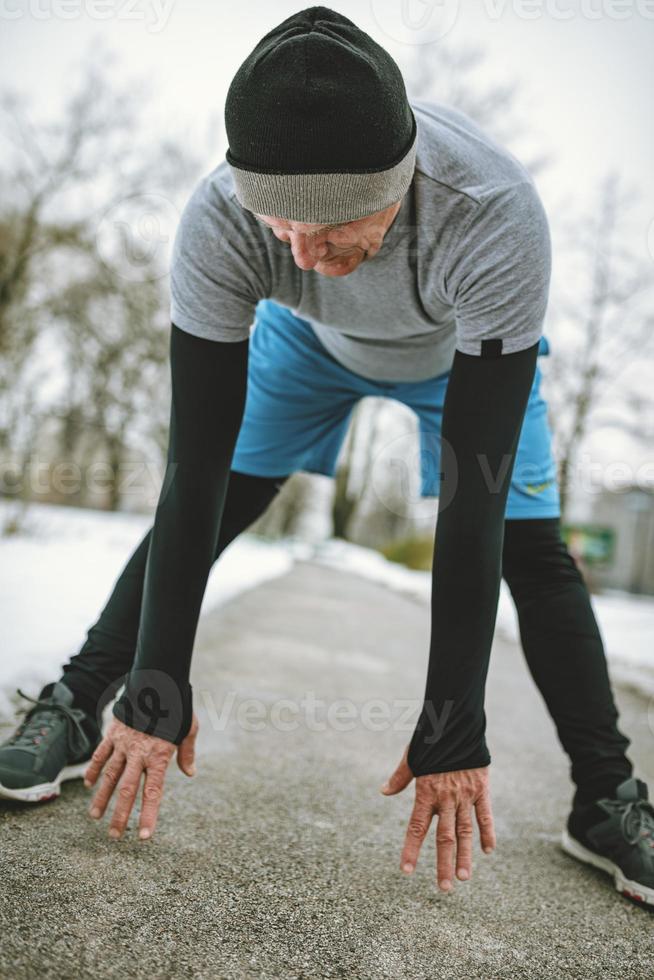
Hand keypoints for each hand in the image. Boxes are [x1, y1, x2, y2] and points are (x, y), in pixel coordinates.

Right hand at [83, 712, 198, 839]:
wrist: (157, 680)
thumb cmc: (177, 706)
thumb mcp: (188, 728)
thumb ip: (187, 752)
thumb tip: (190, 773)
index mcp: (159, 755)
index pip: (153, 792)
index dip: (148, 815)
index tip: (144, 836)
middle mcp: (139, 753)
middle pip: (127, 790)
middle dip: (120, 815)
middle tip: (115, 836)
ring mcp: (123, 744)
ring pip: (109, 776)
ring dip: (101, 798)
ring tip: (95, 817)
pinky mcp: (113, 733)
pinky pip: (100, 754)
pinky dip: (93, 769)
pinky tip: (89, 785)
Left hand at [381, 747, 494, 891]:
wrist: (456, 723)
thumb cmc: (431, 740)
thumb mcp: (412, 757)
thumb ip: (400, 777)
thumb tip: (383, 791)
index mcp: (426, 791)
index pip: (416, 827)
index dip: (411, 849)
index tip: (406, 871)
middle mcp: (445, 797)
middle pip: (444, 837)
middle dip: (443, 864)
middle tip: (444, 889)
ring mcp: (465, 794)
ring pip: (465, 831)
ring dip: (464, 856)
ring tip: (463, 878)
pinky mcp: (481, 789)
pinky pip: (485, 814)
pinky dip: (487, 832)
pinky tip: (488, 851)